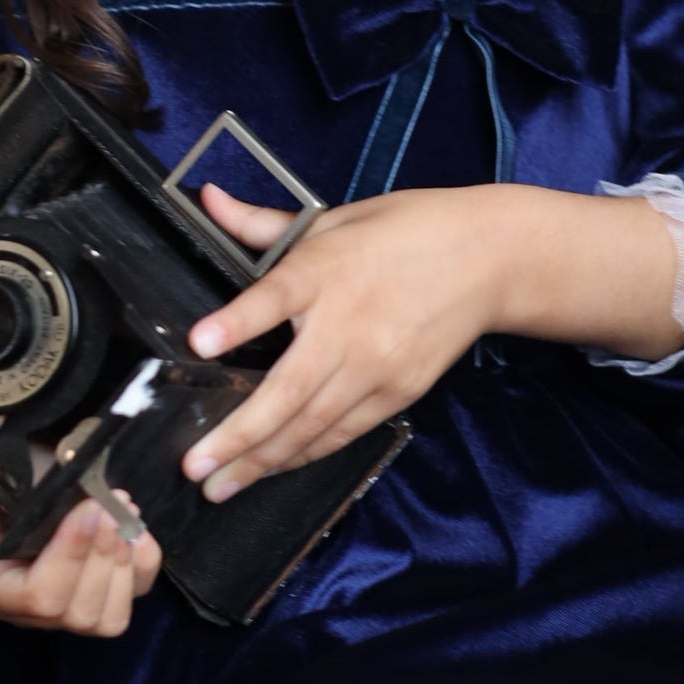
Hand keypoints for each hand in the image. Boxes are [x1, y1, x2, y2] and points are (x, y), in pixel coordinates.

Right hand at [0, 413, 162, 635]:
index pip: (35, 598)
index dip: (70, 559)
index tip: (87, 507)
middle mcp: (23, 598)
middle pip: (78, 613)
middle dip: (102, 558)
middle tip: (108, 503)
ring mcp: (62, 587)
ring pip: (107, 615)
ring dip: (124, 564)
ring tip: (121, 511)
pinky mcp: (91, 570)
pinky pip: (131, 592)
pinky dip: (143, 564)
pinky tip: (136, 525)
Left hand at [179, 179, 505, 501]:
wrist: (489, 259)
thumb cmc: (405, 231)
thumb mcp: (334, 218)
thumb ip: (264, 222)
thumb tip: (207, 197)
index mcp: (325, 270)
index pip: (274, 297)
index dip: (236, 322)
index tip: (200, 343)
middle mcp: (348, 325)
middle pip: (288, 390)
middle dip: (238, 437)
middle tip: (194, 468)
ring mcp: (377, 366)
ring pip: (313, 426)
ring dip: (264, 461)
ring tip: (221, 486)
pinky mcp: (399, 392)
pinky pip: (344, 433)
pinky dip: (306, 454)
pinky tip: (274, 468)